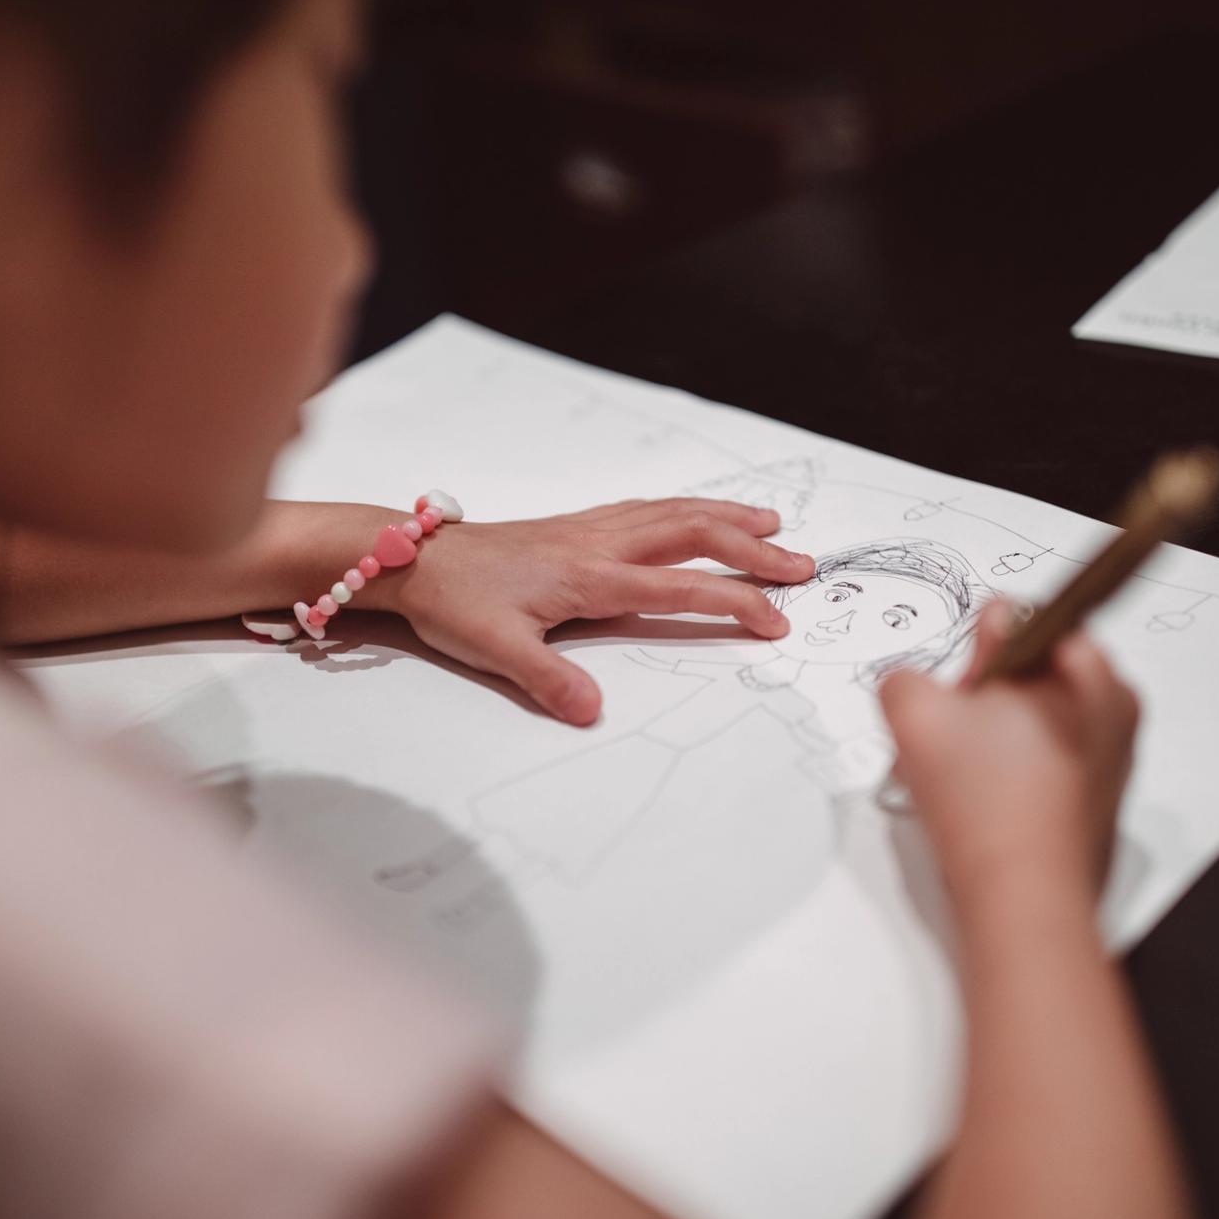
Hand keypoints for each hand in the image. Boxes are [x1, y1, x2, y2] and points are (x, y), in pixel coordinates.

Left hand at [369, 499, 814, 724]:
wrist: (417, 558)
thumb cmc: (457, 601)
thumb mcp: (496, 650)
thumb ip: (548, 680)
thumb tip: (591, 712)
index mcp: (591, 577)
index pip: (681, 587)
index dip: (734, 602)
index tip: (775, 620)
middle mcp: (601, 544)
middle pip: (694, 535)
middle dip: (752, 550)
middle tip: (801, 565)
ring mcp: (591, 529)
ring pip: (675, 512)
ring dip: (728, 517)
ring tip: (771, 523)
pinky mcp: (578, 526)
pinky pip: (649, 508)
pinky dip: (688, 507)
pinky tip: (699, 512)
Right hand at [878, 599, 1138, 903]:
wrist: (1025, 895)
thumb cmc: (988, 804)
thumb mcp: (914, 714)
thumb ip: (904, 675)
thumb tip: (913, 682)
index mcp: (1080, 661)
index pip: (1014, 617)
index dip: (970, 654)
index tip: (958, 692)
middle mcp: (1111, 699)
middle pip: (1024, 672)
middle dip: (980, 698)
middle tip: (954, 738)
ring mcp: (1113, 750)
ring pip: (1033, 719)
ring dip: (991, 738)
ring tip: (962, 777)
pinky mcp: (1101, 794)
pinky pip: (1048, 761)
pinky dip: (1015, 773)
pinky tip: (984, 803)